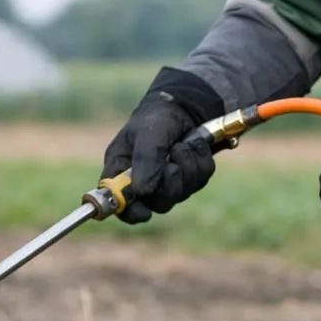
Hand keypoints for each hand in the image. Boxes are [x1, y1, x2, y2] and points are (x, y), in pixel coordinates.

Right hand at [100, 67, 223, 224]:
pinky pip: (200, 179)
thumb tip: (143, 191)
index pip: (119, 204)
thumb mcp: (147, 132)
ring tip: (181, 145)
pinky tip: (193, 145)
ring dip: (186, 166)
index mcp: (121, 172)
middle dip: (169, 184)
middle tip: (172, 164)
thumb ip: (144, 159)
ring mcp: (168, 184)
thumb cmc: (155, 118)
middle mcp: (143, 183)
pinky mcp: (190, 180)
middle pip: (157, 205)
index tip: (143, 212)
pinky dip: (199, 160)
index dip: (130, 213)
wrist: (182, 108)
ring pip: (181, 193)